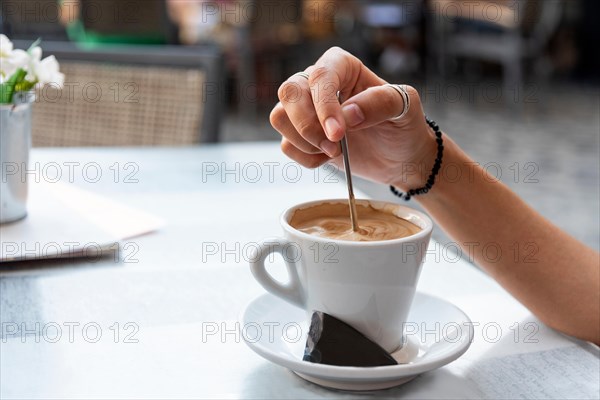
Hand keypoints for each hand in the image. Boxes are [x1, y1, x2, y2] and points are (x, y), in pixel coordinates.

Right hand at [270, 47, 436, 189]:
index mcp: (343, 67)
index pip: (320, 75)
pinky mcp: (302, 136)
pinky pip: (286, 144)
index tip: (338, 133)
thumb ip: (380, 103)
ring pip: (280, 116)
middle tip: (335, 147)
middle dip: (307, 125)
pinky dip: (305, 157)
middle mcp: (319, 84)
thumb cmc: (404, 126)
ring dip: (304, 141)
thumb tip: (349, 112)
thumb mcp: (405, 107)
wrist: (400, 157)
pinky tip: (328, 159)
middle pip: (289, 92)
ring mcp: (307, 110)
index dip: (323, 104)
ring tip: (334, 152)